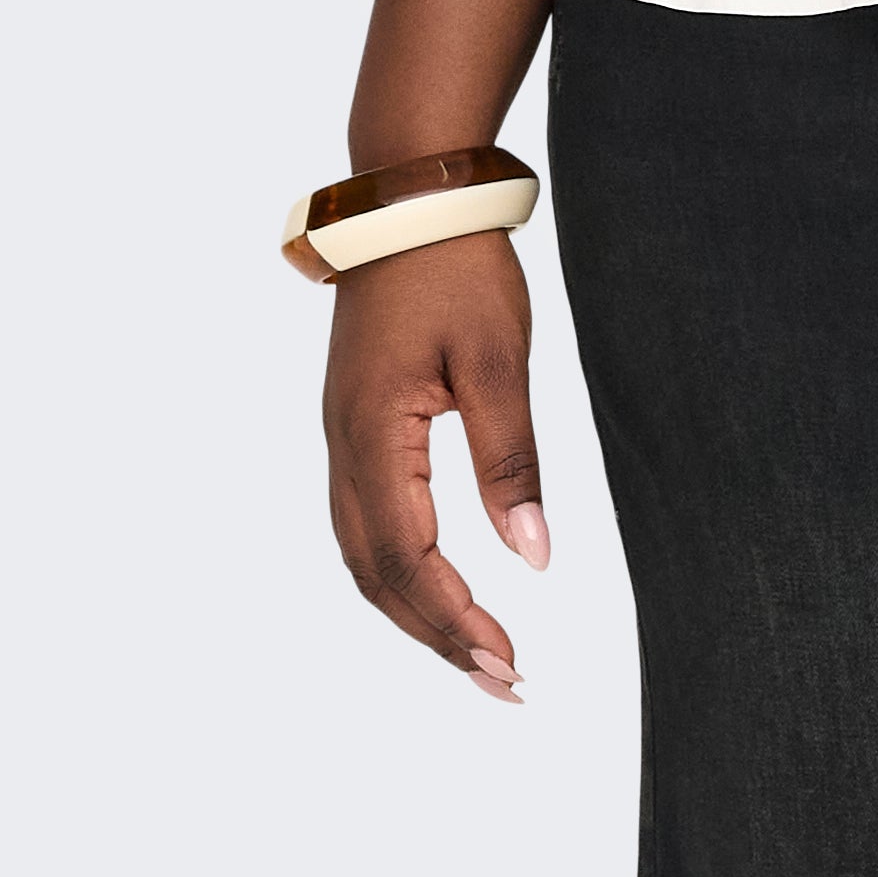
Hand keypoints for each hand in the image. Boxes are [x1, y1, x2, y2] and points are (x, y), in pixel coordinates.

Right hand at [322, 232, 549, 700]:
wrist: (410, 195)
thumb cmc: (459, 266)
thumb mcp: (500, 358)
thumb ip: (511, 458)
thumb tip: (535, 557)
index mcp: (372, 435)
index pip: (405, 560)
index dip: (453, 620)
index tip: (508, 662)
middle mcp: (342, 447)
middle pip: (376, 574)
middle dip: (437, 635)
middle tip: (505, 681)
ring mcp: (342, 437)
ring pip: (365, 554)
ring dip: (417, 610)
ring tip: (479, 652)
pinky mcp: (356, 425)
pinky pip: (367, 521)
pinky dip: (402, 569)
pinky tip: (441, 588)